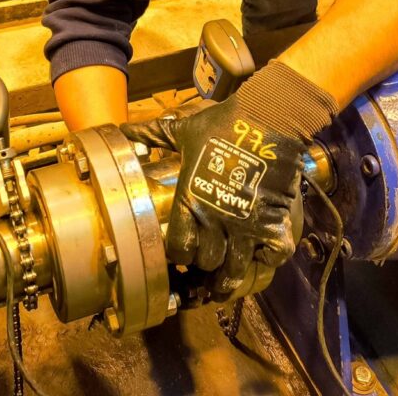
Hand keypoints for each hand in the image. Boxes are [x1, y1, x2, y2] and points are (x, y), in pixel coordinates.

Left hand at [120, 61, 337, 296]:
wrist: (266, 118)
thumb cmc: (222, 124)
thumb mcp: (182, 131)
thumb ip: (153, 136)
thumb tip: (123, 130)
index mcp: (190, 200)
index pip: (178, 248)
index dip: (180, 253)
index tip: (184, 251)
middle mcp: (215, 218)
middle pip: (206, 262)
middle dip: (206, 264)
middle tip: (208, 261)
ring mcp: (246, 224)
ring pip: (236, 269)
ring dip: (232, 275)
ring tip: (228, 279)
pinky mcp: (273, 222)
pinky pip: (273, 255)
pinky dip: (269, 257)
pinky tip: (263, 250)